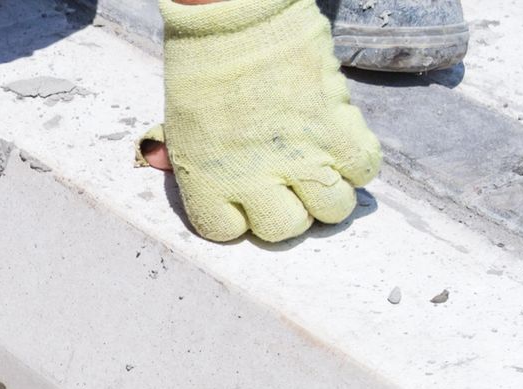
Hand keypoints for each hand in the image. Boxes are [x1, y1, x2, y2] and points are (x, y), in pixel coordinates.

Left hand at [141, 0, 380, 242]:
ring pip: (332, 209)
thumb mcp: (178, 123)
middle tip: (292, 183)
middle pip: (285, 230)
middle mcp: (252, 180)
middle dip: (292, 212)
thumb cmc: (202, 69)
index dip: (241, 216)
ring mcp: (297, 157)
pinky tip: (342, 144)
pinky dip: (359, 163)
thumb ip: (177, 155)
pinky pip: (363, 168)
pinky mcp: (334, 128)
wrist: (235, 22)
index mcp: (205, 184)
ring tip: (322, 167)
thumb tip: (159, 164)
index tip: (249, 197)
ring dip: (330, 192)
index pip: (227, 232)